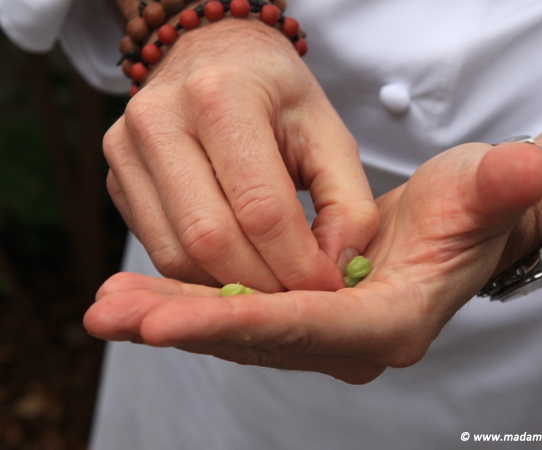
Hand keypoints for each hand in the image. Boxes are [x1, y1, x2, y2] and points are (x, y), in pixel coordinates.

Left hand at [85, 142, 541, 383]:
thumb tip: (523, 168)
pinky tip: (136, 293)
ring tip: (106, 305)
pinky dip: (187, 303)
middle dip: (185, 324)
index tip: (164, 316)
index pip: (306, 324)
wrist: (466, 224)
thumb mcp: (487, 190)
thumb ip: (502, 187)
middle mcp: (353, 341)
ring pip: (237, 329)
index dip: (237, 320)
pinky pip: (237, 313)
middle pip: (258, 336)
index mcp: (392, 321)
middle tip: (112, 312)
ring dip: (172, 316)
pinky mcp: (303, 318)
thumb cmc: (473, 208)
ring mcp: (326, 335)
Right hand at [104, 18, 377, 291]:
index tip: (328, 287)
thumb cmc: (274, 93)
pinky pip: (159, 251)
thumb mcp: (327, 132)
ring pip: (176, 256)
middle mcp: (160, 122)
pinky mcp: (118, 181)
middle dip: (262, 285)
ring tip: (271, 287)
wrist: (213, 57)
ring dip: (229, 287)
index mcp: (221, 97)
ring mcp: (127, 152)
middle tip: (299, 299)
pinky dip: (202, 276)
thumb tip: (338, 269)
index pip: (260, 207)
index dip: (298, 261)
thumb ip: (347, 202)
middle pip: (210, 239)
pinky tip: (236, 269)